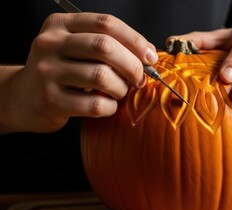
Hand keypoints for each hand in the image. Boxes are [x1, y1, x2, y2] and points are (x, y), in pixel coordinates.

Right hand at [9, 13, 156, 131]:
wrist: (23, 98)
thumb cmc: (61, 71)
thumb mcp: (76, 48)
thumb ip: (107, 45)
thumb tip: (148, 54)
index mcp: (60, 25)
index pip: (106, 23)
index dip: (135, 40)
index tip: (150, 57)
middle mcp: (50, 44)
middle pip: (105, 47)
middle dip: (132, 65)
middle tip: (139, 78)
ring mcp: (47, 72)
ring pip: (102, 76)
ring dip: (121, 88)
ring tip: (119, 92)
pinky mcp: (50, 100)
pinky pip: (95, 105)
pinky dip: (110, 107)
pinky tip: (107, 106)